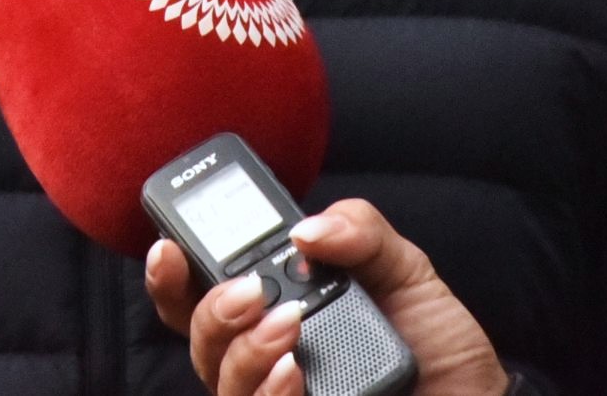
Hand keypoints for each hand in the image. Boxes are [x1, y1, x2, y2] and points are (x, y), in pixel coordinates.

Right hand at [146, 200, 507, 395]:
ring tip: (288, 327)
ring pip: (222, 384)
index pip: (203, 298)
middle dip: (212, 311)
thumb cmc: (437, 344)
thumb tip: (306, 228)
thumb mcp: (404, 269)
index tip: (169, 247)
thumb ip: (359, 232)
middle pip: (201, 342)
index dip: (172, 278)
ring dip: (243, 351)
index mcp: (279, 310)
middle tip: (251, 290)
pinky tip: (291, 374)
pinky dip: (267, 395)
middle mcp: (270, 359)